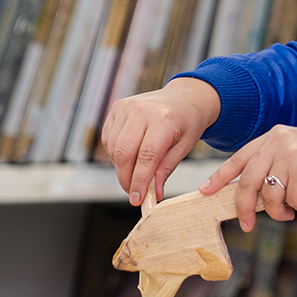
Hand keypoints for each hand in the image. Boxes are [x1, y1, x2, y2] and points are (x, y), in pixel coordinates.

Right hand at [100, 77, 221, 206]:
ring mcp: (127, 107)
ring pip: (114, 148)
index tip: (137, 199)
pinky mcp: (117, 108)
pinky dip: (115, 154)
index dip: (139, 181)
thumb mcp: (185, 147)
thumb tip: (154, 194)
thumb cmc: (187, 122)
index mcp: (164, 119)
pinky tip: (129, 157)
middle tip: (133, 193)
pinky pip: (108, 139)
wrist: (184, 97)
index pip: (146, 157)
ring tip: (135, 173)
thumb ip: (166, 169)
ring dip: (121, 168)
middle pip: (125, 153)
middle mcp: (142, 110)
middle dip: (126, 179)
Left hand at [202, 125, 296, 231]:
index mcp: (275, 135)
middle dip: (245, 207)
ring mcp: (292, 154)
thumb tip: (247, 197)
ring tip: (296, 207)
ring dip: (281, 210)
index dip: (220, 177)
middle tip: (246, 224)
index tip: (205, 191)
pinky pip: (291, 201)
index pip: (240, 158)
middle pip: (249, 181)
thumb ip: (273, 167)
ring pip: (270, 195)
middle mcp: (280, 140)